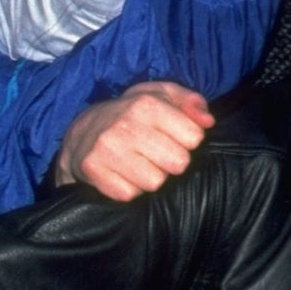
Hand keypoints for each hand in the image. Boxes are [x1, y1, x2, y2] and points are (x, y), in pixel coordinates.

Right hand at [51, 82, 213, 199]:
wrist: (82, 131)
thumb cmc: (133, 113)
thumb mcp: (163, 95)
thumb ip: (192, 102)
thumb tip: (208, 122)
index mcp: (146, 104)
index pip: (194, 137)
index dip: (188, 140)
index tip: (174, 137)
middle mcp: (125, 125)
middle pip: (178, 163)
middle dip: (173, 161)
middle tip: (157, 153)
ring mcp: (106, 148)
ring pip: (155, 182)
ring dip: (151, 177)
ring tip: (140, 163)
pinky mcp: (92, 169)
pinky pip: (129, 194)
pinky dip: (130, 188)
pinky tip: (123, 173)